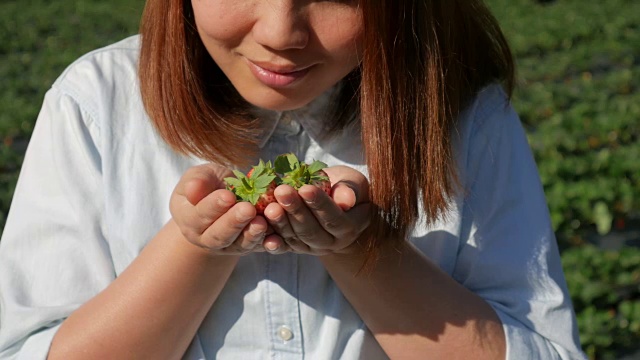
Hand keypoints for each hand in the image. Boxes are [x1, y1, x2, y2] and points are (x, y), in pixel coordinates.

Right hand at [169, 163, 286, 254]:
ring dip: (252, 234)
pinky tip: (276, 237)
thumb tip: (194, 189)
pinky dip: (267, 243)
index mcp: (189, 219)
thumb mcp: (202, 177)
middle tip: (248, 209)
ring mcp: (228, 246)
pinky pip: (258, 247)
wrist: (225, 200)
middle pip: (219, 235)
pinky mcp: (248, 247)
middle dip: (234, 222)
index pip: (200, 215)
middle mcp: (206, 238)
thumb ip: (199, 181)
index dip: (214, 206)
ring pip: (239, 244)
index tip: (228, 196)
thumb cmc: (210, 185)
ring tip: (262, 222)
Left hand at [263, 165, 370, 254]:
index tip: (306, 188)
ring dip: (280, 222)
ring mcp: (312, 248)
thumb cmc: (343, 186)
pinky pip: (284, 247)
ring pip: (295, 238)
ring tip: (269, 206)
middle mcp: (331, 242)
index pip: (334, 218)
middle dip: (295, 210)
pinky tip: (264, 236)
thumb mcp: (353, 183)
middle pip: (311, 230)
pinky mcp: (296, 248)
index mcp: (349, 227)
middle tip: (281, 191)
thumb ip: (350, 189)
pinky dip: (274, 243)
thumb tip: (346, 201)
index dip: (319, 204)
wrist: (332, 202)